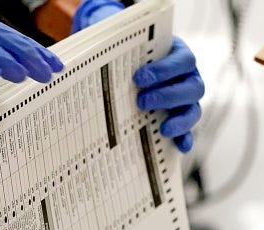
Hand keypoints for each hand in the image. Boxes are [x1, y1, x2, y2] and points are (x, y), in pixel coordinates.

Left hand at [71, 0, 204, 152]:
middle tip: (141, 101)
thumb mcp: (120, 48)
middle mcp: (188, 78)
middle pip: (193, 87)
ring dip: (180, 120)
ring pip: (194, 110)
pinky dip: (185, 139)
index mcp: (178, 55)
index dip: (165, 69)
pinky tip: (178, 146)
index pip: (183, 60)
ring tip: (162, 128)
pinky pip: (189, 132)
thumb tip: (70, 61)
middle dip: (168, 95)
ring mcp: (186, 101)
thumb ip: (110, 50)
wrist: (129, 69)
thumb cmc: (127, 56)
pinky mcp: (181, 121)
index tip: (139, 78)